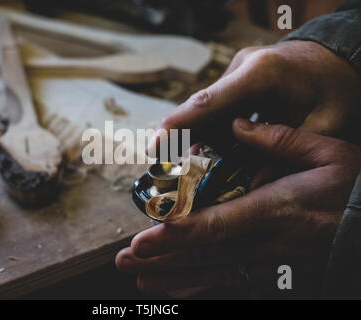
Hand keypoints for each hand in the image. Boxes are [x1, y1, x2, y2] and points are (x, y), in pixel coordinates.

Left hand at [116, 120, 360, 292]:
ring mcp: (270, 263)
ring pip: (213, 273)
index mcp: (276, 209)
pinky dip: (200, 287)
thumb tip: (237, 127)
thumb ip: (280, 139)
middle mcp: (267, 242)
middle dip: (163, 258)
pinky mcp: (274, 273)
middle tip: (125, 260)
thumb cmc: (355, 191)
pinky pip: (232, 283)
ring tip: (140, 279)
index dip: (177, 234)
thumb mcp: (329, 153)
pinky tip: (176, 289)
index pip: (216, 225)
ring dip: (173, 277)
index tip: (144, 238)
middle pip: (205, 254)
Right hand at [148, 40, 360, 156]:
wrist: (335, 58)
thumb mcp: (326, 123)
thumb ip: (288, 152)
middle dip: (177, 138)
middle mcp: (241, 69)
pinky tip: (210, 154)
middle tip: (161, 168)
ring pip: (206, 112)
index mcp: (261, 74)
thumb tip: (251, 187)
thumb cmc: (334, 86)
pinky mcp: (236, 81)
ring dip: (197, 140)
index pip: (208, 102)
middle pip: (199, 108)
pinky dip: (211, 133)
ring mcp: (236, 73)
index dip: (177, 125)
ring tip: (190, 170)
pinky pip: (216, 110)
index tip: (152, 148)